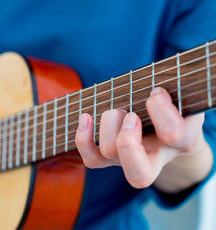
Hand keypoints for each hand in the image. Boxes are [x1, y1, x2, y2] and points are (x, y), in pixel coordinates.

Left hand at [75, 87, 204, 188]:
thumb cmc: (173, 104)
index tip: (155, 92)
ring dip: (109, 124)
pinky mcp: (109, 158)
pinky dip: (83, 138)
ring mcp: (130, 161)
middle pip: (139, 173)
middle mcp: (155, 159)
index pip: (173, 135)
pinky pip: (91, 159)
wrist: (168, 123)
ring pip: (110, 154)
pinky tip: (86, 117)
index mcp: (181, 141)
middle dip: (126, 139)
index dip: (160, 109)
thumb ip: (175, 92)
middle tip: (131, 116)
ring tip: (120, 111)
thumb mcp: (182, 95)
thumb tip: (155, 92)